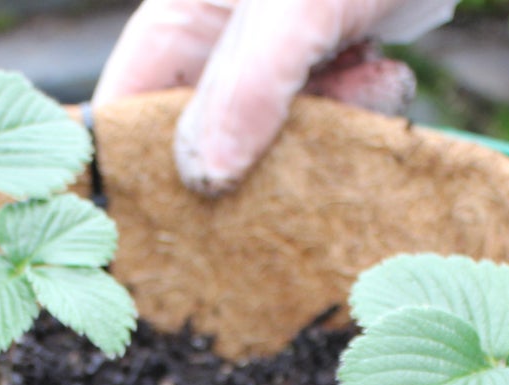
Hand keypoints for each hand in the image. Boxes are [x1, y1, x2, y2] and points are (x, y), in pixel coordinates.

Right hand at [93, 0, 457, 194]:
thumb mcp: (291, 8)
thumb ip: (248, 86)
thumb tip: (205, 178)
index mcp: (180, 22)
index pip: (127, 114)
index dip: (136, 176)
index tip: (167, 238)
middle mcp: (220, 49)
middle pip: (209, 146)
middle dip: (255, 168)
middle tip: (294, 177)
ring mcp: (278, 64)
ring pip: (281, 145)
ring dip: (323, 137)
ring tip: (359, 85)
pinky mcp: (332, 71)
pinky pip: (335, 128)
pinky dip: (363, 113)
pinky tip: (381, 71)